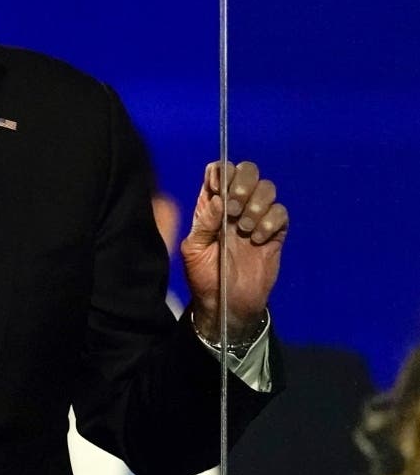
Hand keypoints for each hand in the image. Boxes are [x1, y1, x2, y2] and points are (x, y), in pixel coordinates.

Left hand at [180, 160, 287, 342]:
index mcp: (211, 205)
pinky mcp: (274, 233)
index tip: (220, 189)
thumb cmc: (204, 275)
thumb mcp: (193, 249)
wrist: (227, 303)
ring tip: (244, 228)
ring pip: (267, 188)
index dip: (222, 172)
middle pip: (247, 171)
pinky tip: (258, 239)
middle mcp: (235, 205)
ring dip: (257, 204)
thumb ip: (204, 223)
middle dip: (243, 183)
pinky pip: (281, 213)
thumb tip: (219, 199)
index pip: (219, 170)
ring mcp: (256, 218)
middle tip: (234, 207)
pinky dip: (271, 222)